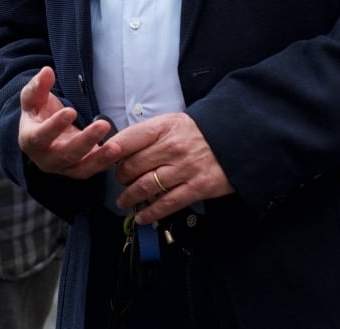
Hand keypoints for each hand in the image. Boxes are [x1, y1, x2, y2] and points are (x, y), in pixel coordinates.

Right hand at [18, 66, 119, 178]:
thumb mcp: (33, 97)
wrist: (44, 132)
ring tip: (116, 147)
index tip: (71, 111)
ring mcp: (63, 168)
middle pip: (64, 155)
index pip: (40, 137)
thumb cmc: (38, 112)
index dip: (54, 126)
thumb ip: (38, 86)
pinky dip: (105, 163)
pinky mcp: (79, 170)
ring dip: (99, 158)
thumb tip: (47, 71)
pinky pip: (93, 169)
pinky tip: (118, 150)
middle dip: (84, 141)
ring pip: (81, 168)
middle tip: (103, 124)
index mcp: (30, 141)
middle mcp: (45, 159)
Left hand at [111, 112, 233, 223]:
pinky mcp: (197, 188)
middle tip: (120, 181)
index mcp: (163, 127)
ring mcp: (184, 169)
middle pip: (132, 166)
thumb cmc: (197, 132)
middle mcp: (172, 147)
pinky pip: (166, 204)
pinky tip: (141, 217)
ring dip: (129, 197)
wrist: (235, 139)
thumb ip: (147, 134)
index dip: (110, 153)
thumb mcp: (171, 122)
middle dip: (120, 177)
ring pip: (145, 187)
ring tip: (124, 201)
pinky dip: (150, 213)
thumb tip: (118, 148)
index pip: (126, 140)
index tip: (104, 160)